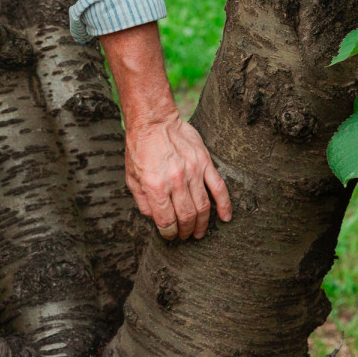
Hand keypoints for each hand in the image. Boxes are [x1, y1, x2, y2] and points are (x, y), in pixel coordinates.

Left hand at [124, 110, 232, 240]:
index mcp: (155, 186)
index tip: (169, 235)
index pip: (166, 220)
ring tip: (198, 232)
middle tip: (184, 236)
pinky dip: (224, 206)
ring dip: (202, 224)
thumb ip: (142, 200)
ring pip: (203, 207)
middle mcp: (175, 181)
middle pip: (187, 216)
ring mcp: (193, 172)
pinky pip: (219, 188)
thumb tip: (154, 218)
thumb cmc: (140, 148)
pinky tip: (225, 218)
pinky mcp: (205, 163)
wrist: (153, 120)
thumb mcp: (131, 176)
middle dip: (185, 231)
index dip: (168, 233)